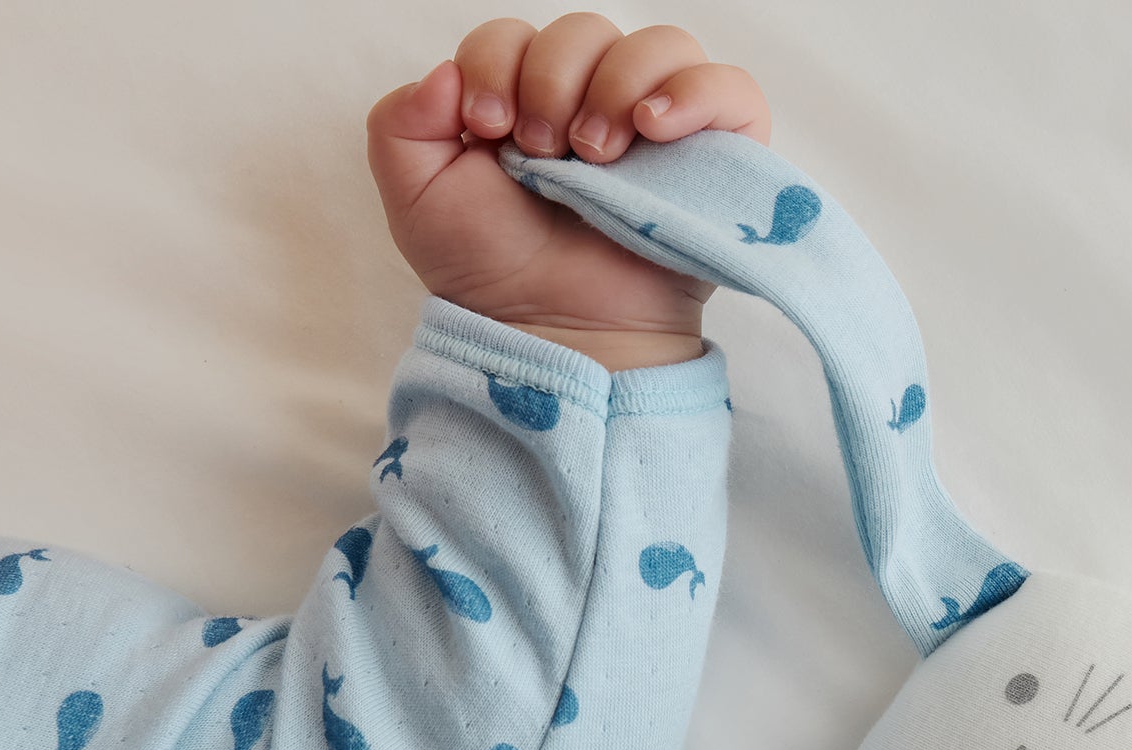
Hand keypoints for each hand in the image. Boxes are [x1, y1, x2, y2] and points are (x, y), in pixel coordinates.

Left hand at [367, 17, 770, 371]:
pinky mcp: (715, 164)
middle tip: (543, 152)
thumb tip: (447, 71)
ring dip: (618, 82)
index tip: (490, 129)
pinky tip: (653, 128)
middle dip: (554, 78)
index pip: (516, 33)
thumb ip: (399, 124)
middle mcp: (596, 103)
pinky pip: (731, 92)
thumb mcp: (416, 201)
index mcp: (527, 99)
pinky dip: (696, 94)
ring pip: (662, 45)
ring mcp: (660, 132)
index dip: (498, 63)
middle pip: (586, 29)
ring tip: (595, 153)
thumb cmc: (492, 277)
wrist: (552, 338)